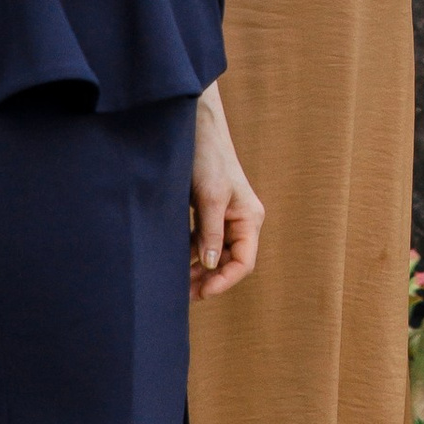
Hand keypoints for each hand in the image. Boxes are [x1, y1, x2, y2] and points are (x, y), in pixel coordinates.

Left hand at [189, 88, 262, 297]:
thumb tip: (208, 266)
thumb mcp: (210, 197)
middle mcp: (240, 221)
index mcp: (249, 218)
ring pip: (213, 254)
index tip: (202, 293)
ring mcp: (224, 217)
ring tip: (174, 284)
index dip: (225, 281)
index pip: (243, 262)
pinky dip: (190, 254)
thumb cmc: (208, 158)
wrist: (196, 128)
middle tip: (182, 295)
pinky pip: (202, 241)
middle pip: (228, 262)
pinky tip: (173, 262)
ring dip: (196, 270)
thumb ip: (210, 233)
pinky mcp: (208, 212)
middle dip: (208, 280)